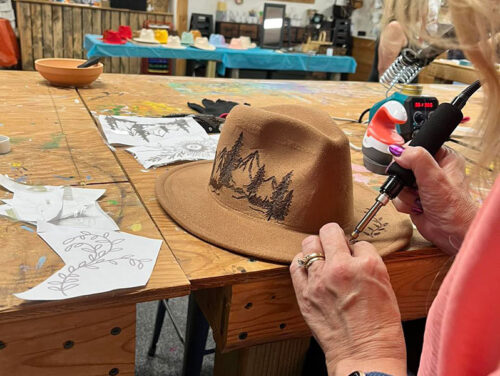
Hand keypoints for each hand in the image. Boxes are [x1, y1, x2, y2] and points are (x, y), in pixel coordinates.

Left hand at [290, 223, 405, 375]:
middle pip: (330, 231)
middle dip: (334, 237)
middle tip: (335, 246)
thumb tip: (354, 255)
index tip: (356, 258)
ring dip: (316, 248)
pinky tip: (309, 269)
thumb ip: (368, 267)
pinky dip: (301, 264)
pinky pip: (295, 265)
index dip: (358, 250)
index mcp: (368, 265)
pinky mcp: (304, 293)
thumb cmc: (381, 328)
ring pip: (309, 243)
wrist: (365, 355)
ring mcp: (320, 279)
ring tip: (321, 257)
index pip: (360, 241)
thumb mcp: (385, 288)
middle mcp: (342, 267)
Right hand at [391, 145, 477, 254]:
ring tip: (419, 199)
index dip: (408, 156)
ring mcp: (422, 185)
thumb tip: (398, 150)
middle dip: (405, 180)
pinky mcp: (414, 198)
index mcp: (443, 158)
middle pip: (403, 166)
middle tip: (416, 186)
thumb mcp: (434, 178)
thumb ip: (417, 159)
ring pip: (398, 182)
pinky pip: (397, 195)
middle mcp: (433, 170)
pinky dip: (404, 203)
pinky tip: (416, 207)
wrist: (451, 233)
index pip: (417, 147)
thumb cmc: (454, 208)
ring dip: (405, 194)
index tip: (408, 167)